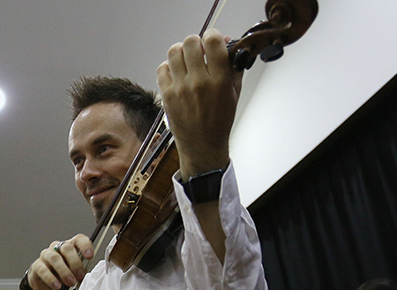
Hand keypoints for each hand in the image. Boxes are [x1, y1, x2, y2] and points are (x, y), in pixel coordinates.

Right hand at [25, 235, 95, 289]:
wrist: (43, 283)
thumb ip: (79, 270)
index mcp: (69, 246)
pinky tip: (57, 286)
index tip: (89, 256)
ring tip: (70, 282)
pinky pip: (43, 270)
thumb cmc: (61, 274)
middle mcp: (57, 247)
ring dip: (64, 271)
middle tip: (80, 275)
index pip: (78, 240)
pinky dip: (51, 279)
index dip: (85, 246)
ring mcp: (46, 255)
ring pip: (55, 258)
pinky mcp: (37, 265)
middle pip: (67, 248)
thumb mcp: (73, 272)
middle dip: (75, 262)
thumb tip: (84, 274)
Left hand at [157, 29, 241, 176]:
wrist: (203, 146)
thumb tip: (227, 45)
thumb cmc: (219, 122)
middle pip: (190, 43)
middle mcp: (198, 83)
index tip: (213, 39)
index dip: (212, 35)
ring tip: (186, 60)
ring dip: (181, 52)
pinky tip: (176, 73)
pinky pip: (162, 69)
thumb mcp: (234, 93)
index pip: (212, 42)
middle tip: (199, 51)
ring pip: (174, 52)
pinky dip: (168, 67)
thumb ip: (233, 67)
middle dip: (195, 42)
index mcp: (219, 81)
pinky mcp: (167, 96)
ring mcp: (180, 89)